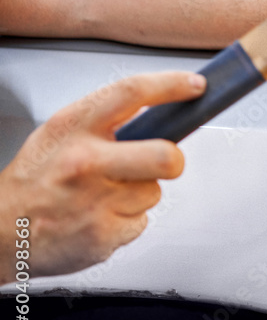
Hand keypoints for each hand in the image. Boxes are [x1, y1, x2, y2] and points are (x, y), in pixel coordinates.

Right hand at [0, 72, 205, 284]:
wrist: (0, 231)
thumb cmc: (36, 181)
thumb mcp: (60, 134)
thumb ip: (105, 123)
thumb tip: (160, 115)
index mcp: (74, 127)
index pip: (132, 93)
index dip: (171, 86)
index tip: (195, 85)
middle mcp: (86, 161)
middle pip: (166, 156)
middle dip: (172, 161)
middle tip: (160, 162)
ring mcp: (96, 200)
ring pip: (153, 192)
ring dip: (137, 195)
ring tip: (102, 196)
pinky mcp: (104, 234)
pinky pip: (140, 222)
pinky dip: (125, 221)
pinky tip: (97, 217)